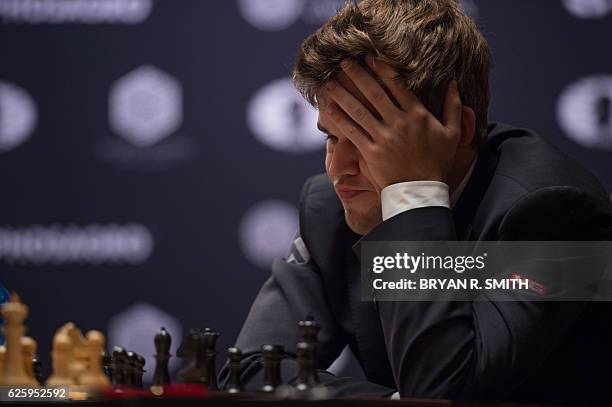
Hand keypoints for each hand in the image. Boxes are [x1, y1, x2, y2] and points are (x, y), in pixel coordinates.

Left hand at [322, 55, 462, 189]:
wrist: (420, 190)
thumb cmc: (437, 162)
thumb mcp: (452, 133)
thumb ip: (453, 106)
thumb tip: (452, 82)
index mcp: (418, 115)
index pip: (397, 85)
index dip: (381, 69)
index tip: (369, 56)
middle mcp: (399, 122)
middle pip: (374, 92)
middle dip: (357, 75)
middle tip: (343, 61)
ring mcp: (383, 137)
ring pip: (359, 110)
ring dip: (342, 93)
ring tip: (329, 81)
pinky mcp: (371, 152)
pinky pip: (352, 131)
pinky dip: (339, 118)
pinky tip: (328, 108)